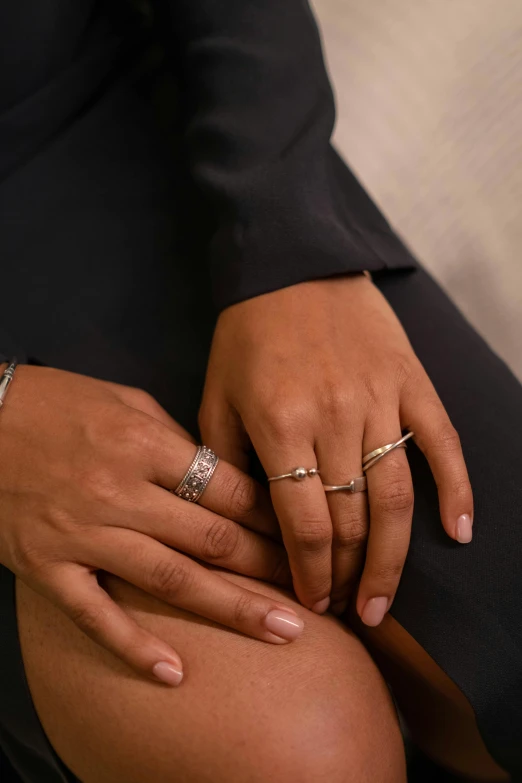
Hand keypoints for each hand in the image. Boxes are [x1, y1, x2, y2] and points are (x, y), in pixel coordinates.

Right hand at [0, 366, 301, 685]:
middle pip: (212, 538)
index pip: (228, 489)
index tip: (305, 536)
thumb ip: (175, 440)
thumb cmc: (55, 403)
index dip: (274, 516)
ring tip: (283, 631)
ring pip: (170, 580)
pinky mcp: (46, 567)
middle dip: (270, 567)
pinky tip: (175, 672)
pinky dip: (133, 645)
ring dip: (231, 609)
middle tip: (316, 592)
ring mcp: (82, 533)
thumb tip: (222, 476)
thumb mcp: (124, 402)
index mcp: (145, 444)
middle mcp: (120, 491)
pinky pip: (95, 614)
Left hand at [199, 274, 472, 621]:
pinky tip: (459, 531)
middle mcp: (334, 418)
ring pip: (394, 497)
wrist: (291, 264)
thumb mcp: (216, 396)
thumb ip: (224, 461)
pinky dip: (455, 488)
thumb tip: (240, 523)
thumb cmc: (246, 334)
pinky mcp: (410, 382)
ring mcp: (379, 400)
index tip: (314, 603)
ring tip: (385, 601)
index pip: (304, 523)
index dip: (312, 573)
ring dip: (393, 558)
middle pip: (351, 519)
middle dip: (349, 575)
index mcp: (279, 424)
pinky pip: (441, 442)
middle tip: (349, 610)